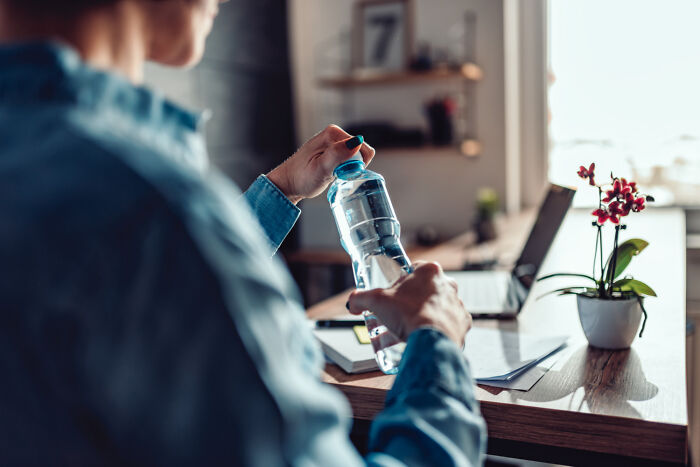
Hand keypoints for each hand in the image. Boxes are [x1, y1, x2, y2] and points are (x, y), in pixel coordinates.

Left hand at [266, 125, 374, 203]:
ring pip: (357, 157)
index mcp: (333, 133)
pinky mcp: (335, 151)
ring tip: (331, 173)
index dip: (355, 165)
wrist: (288, 183)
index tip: (339, 172)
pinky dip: (345, 170)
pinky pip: (351, 161)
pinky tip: (332, 173)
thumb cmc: (301, 178)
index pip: (362, 148)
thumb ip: (338, 155)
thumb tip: (357, 142)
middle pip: (361, 152)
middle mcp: (335, 134)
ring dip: (348, 169)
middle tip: (334, 173)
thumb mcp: (320, 169)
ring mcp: (335, 142)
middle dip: (352, 167)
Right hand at [347, 261, 471, 345]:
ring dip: (421, 317)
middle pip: (424, 290)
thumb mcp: (376, 301)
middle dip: (409, 303)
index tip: (391, 294)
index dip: (399, 283)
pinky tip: (421, 338)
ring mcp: (456, 304)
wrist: (432, 340)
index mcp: (429, 271)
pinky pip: (446, 325)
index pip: (413, 270)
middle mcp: (447, 285)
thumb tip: (353, 302)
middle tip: (395, 315)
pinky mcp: (462, 324)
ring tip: (404, 331)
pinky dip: (434, 331)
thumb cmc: (409, 315)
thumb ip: (360, 298)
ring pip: (435, 308)